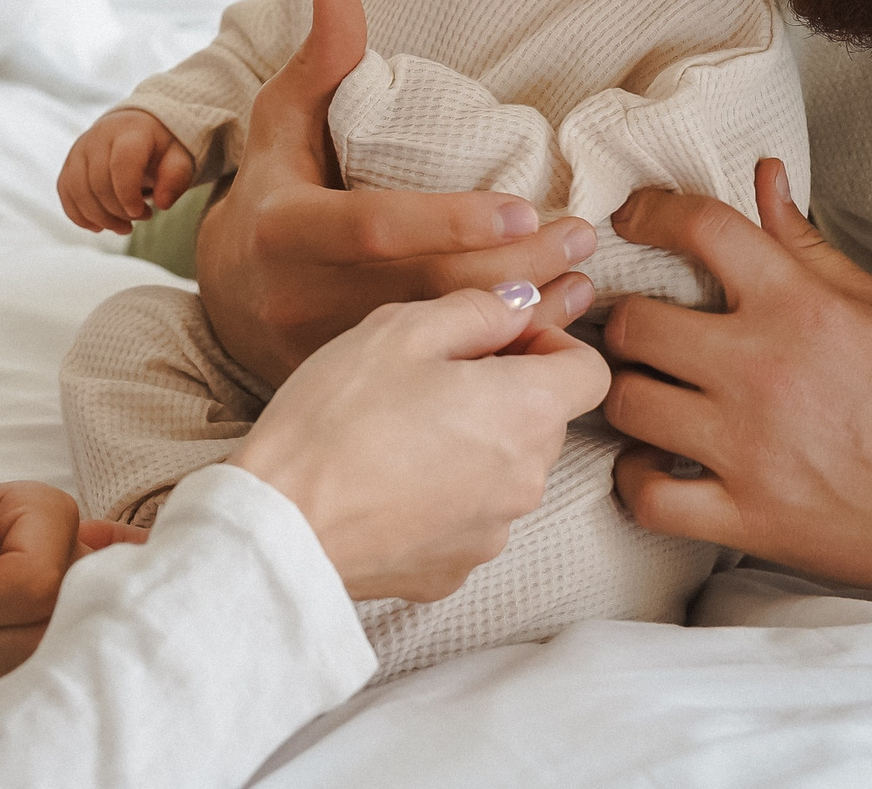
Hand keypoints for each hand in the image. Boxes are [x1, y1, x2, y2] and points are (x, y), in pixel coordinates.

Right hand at [58, 108, 195, 232]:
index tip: (144, 213)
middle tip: (144, 218)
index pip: (121, 163)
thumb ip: (176, 178)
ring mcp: (80, 149)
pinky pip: (65, 192)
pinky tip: (99, 226)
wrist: (137, 127)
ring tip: (125, 227)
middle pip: (98, 182)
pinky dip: (79, 216)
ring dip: (100, 218)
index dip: (128, 194)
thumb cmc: (161, 147)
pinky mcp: (70, 163)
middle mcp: (99, 136)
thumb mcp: (179, 158)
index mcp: (130, 131)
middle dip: (119, 211)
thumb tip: (162, 204)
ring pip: (77, 190)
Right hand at [195, 0, 597, 384]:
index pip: (377, 226)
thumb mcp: (280, 123)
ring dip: (522, 318)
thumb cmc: (272, 194)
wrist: (229, 304)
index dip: (451, 222)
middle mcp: (303, 300)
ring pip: (439, 347)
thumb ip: (321, 60)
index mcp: (287, 230)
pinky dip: (500, 362)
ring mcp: (329, 355)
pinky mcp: (356, 392)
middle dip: (513, 269)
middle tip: (581, 239)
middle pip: (424, 291)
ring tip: (583, 283)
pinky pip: (438, 385)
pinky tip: (551, 335)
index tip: (525, 207)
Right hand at [234, 281, 610, 600]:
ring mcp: (492, 534)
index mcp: (526, 411)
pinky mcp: (453, 570)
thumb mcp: (400, 330)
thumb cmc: (335, 418)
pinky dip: (440, 497)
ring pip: (503, 471)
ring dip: (471, 446)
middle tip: (427, 378)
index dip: (549, 345)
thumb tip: (521, 302)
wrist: (281, 527)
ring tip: (395, 432)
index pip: (590, 372)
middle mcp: (526, 481)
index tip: (495, 341)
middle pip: (544, 421)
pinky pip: (465, 519)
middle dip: (503, 393)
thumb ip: (478, 308)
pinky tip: (384, 483)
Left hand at [599, 159, 871, 650]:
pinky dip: (637, 480)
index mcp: (802, 308)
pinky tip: (656, 465)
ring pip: (626, 405)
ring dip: (626, 395)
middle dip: (628, 319)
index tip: (634, 220)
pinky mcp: (746, 518)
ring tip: (648, 391)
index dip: (652, 211)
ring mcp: (748, 450)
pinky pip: (645, 497)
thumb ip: (809, 244)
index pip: (702, 229)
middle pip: (635, 323)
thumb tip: (764, 180)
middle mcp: (764, 371)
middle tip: (639, 329)